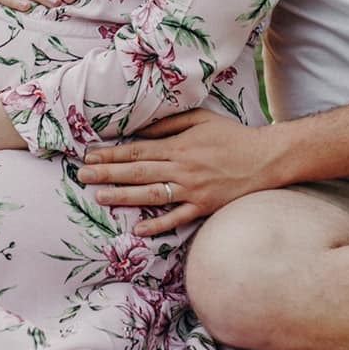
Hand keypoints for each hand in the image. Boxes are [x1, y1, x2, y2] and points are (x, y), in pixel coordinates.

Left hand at [79, 110, 279, 236]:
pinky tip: (139, 230)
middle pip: (137, 172)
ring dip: (123, 197)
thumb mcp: (201, 119)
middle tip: (83, 176)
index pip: (137, 150)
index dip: (111, 154)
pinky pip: (177, 218)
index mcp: (179, 146)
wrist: (266, 158)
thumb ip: (169, 125)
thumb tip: (140, 133)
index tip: (90, 156)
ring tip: (100, 198)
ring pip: (151, 195)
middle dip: (107, 174)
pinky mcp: (204, 208)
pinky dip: (158, 226)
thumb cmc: (232, 136)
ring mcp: (193, 191)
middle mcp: (182, 169)